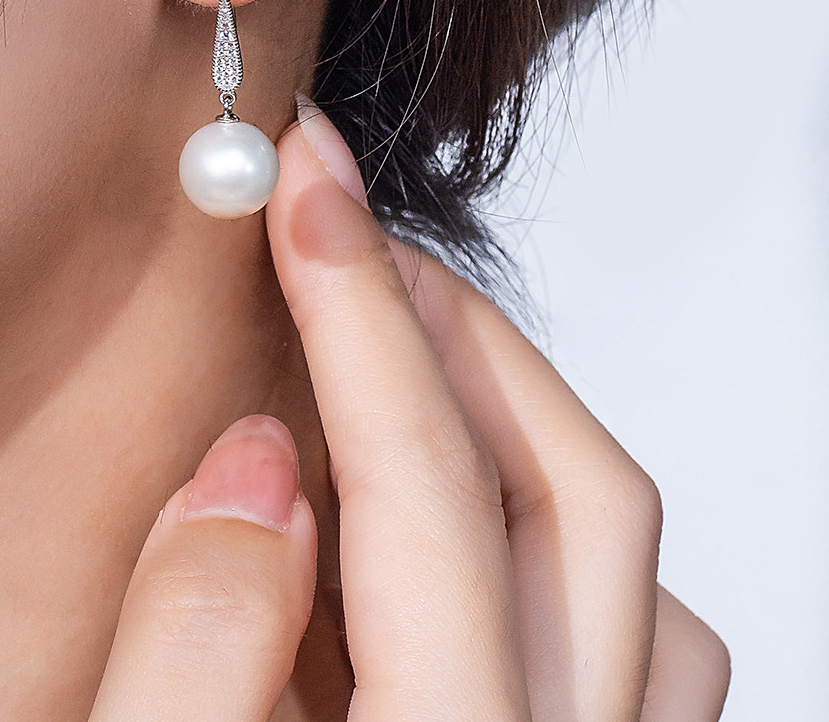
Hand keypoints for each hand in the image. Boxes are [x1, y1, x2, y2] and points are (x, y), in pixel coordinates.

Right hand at [90, 104, 730, 720]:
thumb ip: (194, 646)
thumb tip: (251, 466)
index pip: (425, 488)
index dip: (357, 310)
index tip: (304, 182)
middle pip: (579, 489)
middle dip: (453, 325)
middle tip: (341, 230)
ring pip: (623, 548)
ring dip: (512, 408)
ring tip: (387, 336)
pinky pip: (634, 625)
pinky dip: (544, 512)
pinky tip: (438, 491)